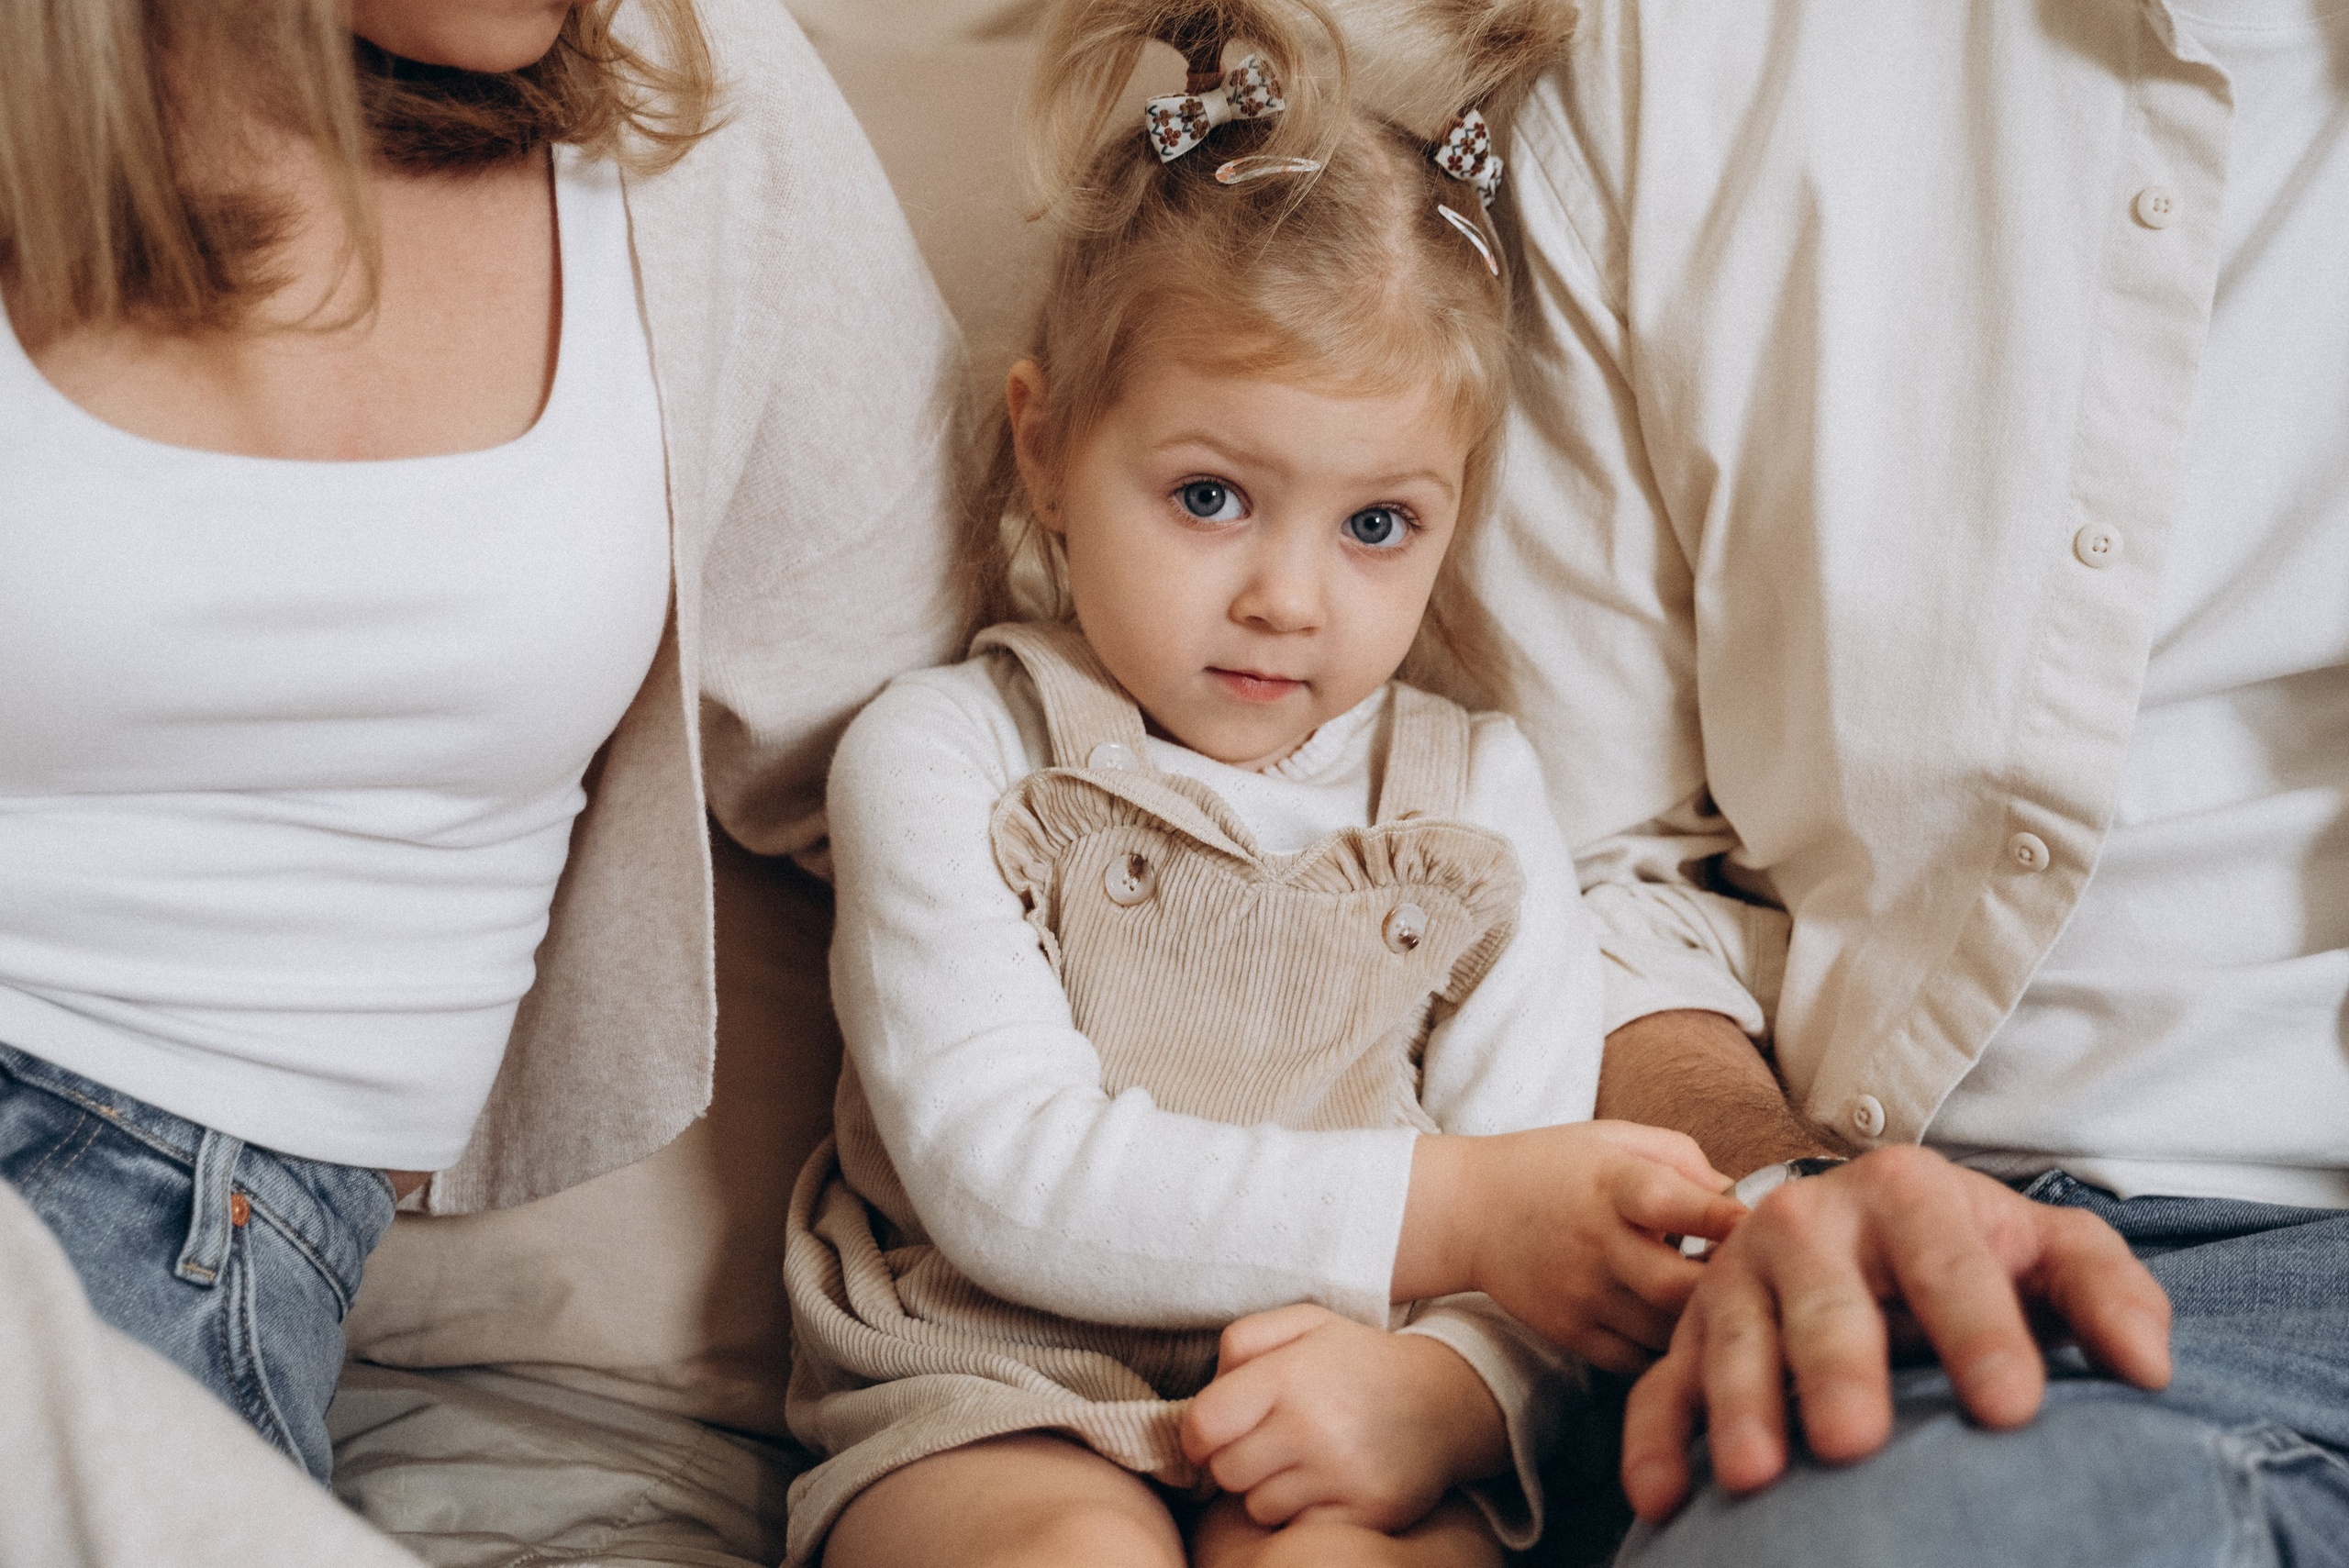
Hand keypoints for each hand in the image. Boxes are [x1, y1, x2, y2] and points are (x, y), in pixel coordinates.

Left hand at [1179, 1304, 1504, 1530]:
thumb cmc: (1359, 1362)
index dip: (1196, 1435)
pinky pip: (1299, 1529)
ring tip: (1302, 1461)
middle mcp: (1315, 1427)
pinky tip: (1325, 1485)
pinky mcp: (1367, 1513)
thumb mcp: (1304, 1324)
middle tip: (1266, 1443)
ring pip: (1258, 1507)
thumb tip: (1201, 1399)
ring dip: (1269, 1489)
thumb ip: (1243, 1341)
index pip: (1203, 1426)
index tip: (1211, 1434)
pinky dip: (1303, 1513)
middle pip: (1226, 1472)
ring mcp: (1343, 1475)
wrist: (1445, 1399)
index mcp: (1291, 1375)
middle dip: (1234, 1460)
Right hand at [1399, 1122, 1748, 1373]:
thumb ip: (1684, 1161)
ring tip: (1729, 1311)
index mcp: (1613, 1183)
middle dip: (1730, 1290)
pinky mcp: (1569, 1332)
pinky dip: (1669, 1354)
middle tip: (1758, 1283)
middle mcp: (1597, 1242)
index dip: (1727, 1219)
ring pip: (1665, 1334)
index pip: (1674, 1203)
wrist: (1469, 1210)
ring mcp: (1582, 1294)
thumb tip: (1742, 1204)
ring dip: (1706, 1326)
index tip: (1767, 1229)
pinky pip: (1638, 1362)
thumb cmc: (1554, 1166)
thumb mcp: (1615, 1139)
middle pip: (1679, 1288)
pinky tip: (1682, 1332)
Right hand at [1620, 1145, 2173, 1520]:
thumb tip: (2148, 1367)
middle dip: (1835, 1364)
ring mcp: (1737, 1277)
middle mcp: (1806, 1220)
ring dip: (1740, 1406)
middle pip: (1823, 1295)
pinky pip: (1659, 1385)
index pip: (1948, 1260)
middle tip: (1855, 1440)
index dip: (1980, 1332)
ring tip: (1756, 1478)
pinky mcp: (1688, 1333)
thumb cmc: (1962, 1254)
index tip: (2014, 1409)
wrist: (1852, 1228)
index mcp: (1903, 1191)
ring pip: (1733, 1337)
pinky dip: (1653, 1443)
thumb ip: (2104, 1287)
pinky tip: (1664, 1503)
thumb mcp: (2040, 1247)